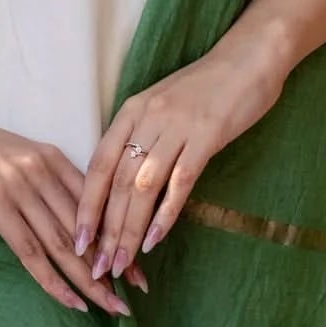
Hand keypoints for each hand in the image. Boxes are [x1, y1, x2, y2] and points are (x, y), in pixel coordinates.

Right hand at [0, 76, 147, 316]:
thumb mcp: (14, 159)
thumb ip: (42, 183)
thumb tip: (67, 221)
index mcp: (51, 158)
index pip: (96, 204)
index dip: (119, 238)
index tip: (138, 268)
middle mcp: (41, 170)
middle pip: (85, 227)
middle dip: (112, 265)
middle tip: (136, 297)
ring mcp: (18, 186)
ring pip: (64, 243)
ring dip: (90, 280)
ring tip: (112, 308)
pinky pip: (30, 250)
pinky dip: (53, 280)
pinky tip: (71, 300)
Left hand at [74, 37, 289, 283]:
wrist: (247, 58)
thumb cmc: (205, 86)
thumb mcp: (162, 105)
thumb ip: (142, 137)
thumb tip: (123, 181)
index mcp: (131, 112)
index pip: (98, 166)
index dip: (86, 206)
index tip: (78, 242)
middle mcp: (148, 120)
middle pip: (116, 183)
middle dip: (105, 230)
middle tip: (97, 268)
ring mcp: (177, 128)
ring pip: (142, 188)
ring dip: (129, 230)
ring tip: (121, 264)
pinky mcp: (207, 136)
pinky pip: (180, 182)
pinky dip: (165, 215)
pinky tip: (154, 241)